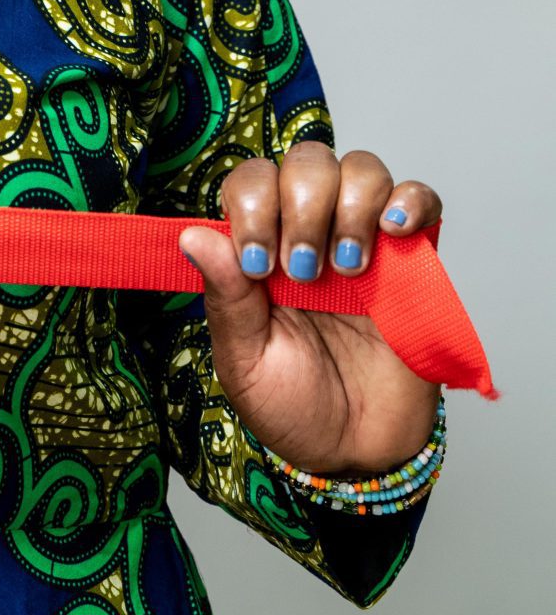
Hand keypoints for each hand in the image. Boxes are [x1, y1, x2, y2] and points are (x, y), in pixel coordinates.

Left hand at [178, 142, 442, 475]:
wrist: (357, 453)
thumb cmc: (293, 406)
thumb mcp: (245, 362)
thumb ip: (226, 300)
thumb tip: (192, 236)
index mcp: (260, 250)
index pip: (251, 183)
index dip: (252, 206)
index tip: (259, 265)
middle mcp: (310, 233)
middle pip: (307, 162)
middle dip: (302, 206)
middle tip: (305, 271)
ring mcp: (364, 241)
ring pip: (363, 170)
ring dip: (351, 206)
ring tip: (347, 268)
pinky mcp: (413, 260)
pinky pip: (421, 201)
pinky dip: (411, 200)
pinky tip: (393, 230)